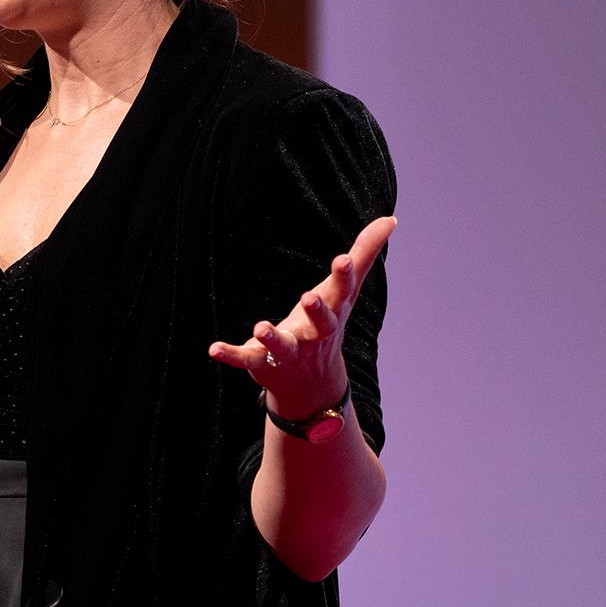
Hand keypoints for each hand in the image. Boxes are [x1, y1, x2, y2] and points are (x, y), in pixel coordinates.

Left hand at [209, 216, 395, 421]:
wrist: (312, 386)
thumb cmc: (328, 324)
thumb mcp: (345, 290)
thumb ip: (364, 253)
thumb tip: (391, 220)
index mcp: (333, 312)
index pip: (342, 292)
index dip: (344, 276)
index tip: (342, 259)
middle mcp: (315, 335)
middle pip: (320, 324)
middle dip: (316, 312)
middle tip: (308, 297)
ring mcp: (289, 351)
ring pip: (283, 346)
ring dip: (272, 338)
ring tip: (260, 327)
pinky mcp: (263, 362)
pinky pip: (247, 358)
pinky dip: (231, 355)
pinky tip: (214, 348)